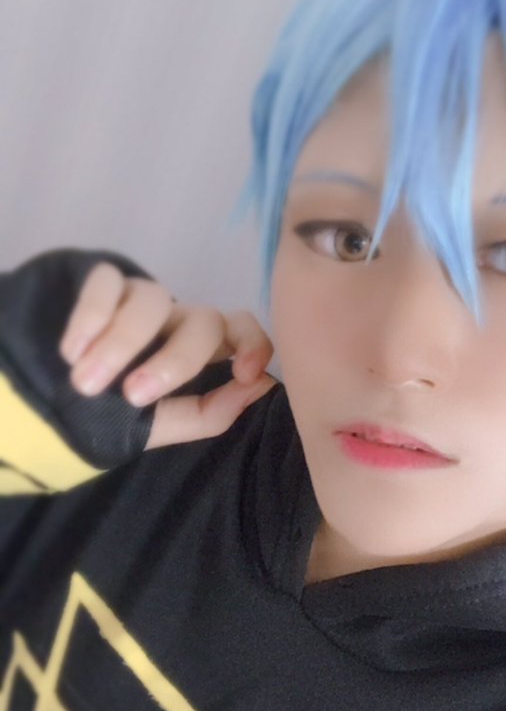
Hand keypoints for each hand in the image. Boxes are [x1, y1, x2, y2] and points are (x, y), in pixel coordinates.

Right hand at [58, 262, 278, 450]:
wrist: (42, 404)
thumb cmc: (107, 417)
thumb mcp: (158, 427)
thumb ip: (207, 414)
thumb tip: (259, 388)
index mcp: (201, 352)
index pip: (242, 330)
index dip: (252, 344)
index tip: (244, 373)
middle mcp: (177, 321)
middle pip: (202, 322)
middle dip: (171, 363)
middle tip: (132, 396)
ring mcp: (139, 299)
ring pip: (153, 301)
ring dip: (120, 345)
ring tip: (85, 382)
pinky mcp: (101, 283)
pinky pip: (107, 283)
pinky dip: (90, 317)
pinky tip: (72, 351)